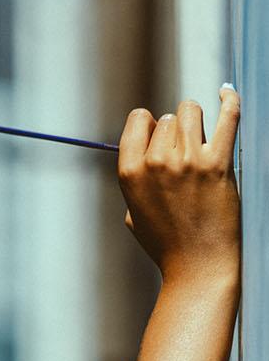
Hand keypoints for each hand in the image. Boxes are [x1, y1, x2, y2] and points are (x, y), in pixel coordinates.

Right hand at [118, 86, 240, 284]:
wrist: (198, 267)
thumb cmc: (166, 244)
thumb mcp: (134, 213)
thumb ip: (137, 178)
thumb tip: (150, 147)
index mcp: (130, 172)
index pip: (140, 119)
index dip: (151, 126)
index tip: (161, 139)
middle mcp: (157, 162)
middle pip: (169, 116)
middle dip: (177, 131)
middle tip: (185, 157)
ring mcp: (189, 161)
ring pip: (192, 110)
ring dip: (198, 122)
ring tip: (202, 143)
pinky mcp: (219, 164)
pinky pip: (228, 115)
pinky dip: (229, 99)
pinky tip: (227, 93)